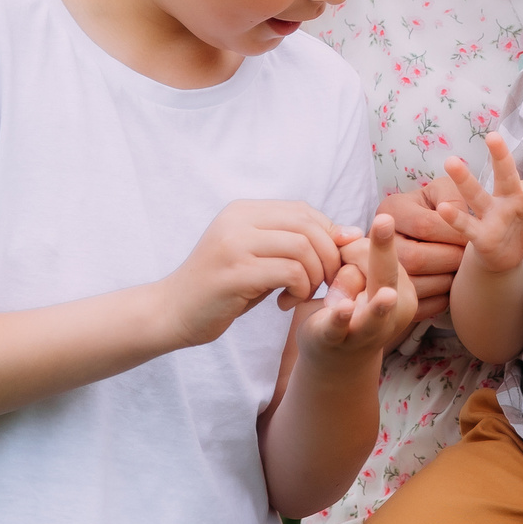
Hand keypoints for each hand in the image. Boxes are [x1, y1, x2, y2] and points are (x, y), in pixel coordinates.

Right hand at [161, 200, 342, 347]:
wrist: (172, 312)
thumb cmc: (222, 289)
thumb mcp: (259, 258)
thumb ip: (296, 243)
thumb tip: (350, 233)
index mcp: (244, 210)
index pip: (304, 211)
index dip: (326, 238)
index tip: (328, 266)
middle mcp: (238, 220)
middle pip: (307, 225)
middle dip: (328, 257)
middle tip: (325, 283)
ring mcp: (234, 244)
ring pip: (303, 247)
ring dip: (315, 275)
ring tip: (304, 293)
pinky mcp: (234, 272)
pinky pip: (289, 272)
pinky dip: (300, 289)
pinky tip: (287, 302)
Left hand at [298, 215, 413, 360]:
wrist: (335, 360)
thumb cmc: (348, 307)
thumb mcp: (354, 275)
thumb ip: (353, 252)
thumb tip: (346, 234)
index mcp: (403, 292)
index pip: (383, 255)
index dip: (357, 247)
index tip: (342, 254)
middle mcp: (394, 312)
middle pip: (382, 271)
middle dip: (383, 247)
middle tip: (382, 220)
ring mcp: (368, 330)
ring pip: (369, 302)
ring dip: (377, 304)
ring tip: (386, 296)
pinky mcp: (335, 339)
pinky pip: (339, 327)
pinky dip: (341, 318)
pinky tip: (344, 310)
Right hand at [379, 186, 465, 324]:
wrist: (427, 231)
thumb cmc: (441, 207)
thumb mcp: (446, 191)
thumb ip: (454, 200)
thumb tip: (459, 223)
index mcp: (391, 209)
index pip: (425, 226)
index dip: (455, 234)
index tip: (472, 237)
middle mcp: (376, 240)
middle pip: (416, 258)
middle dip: (450, 259)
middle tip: (467, 257)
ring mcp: (379, 270)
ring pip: (415, 284)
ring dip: (446, 280)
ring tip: (459, 270)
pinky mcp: (391, 294)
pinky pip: (416, 306)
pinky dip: (439, 299)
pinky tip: (448, 285)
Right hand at [438, 137, 522, 274]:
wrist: (507, 256)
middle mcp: (505, 198)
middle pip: (503, 175)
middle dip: (499, 156)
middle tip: (492, 136)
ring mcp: (489, 214)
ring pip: (476, 195)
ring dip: (464, 180)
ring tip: (451, 161)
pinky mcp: (478, 234)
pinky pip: (466, 226)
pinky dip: (454, 218)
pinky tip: (443, 209)